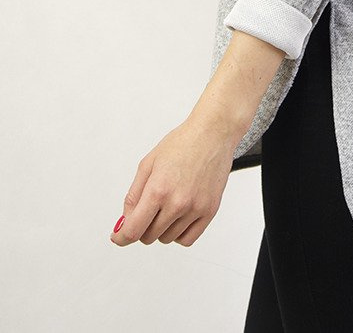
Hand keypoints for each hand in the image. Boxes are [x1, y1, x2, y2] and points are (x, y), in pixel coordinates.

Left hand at [109, 114, 238, 247]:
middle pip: (149, 236)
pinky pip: (187, 239)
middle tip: (148, 208)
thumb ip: (133, 196)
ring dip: (161, 228)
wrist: (213, 133)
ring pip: (167, 238)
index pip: (133, 230)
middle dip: (142, 226)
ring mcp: (195, 209)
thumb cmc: (181, 144)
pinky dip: (178, 233)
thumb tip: (125, 222)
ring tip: (167, 204)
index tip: (118, 237)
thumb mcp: (148, 164)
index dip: (121, 237)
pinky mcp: (210, 211)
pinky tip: (178, 216)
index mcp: (158, 190)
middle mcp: (177, 203)